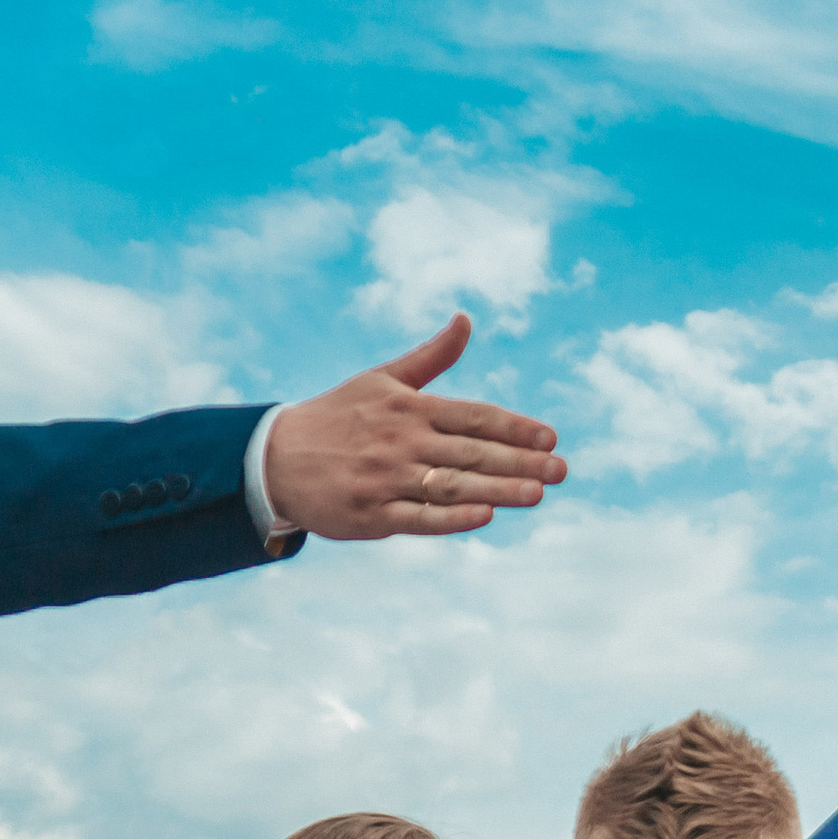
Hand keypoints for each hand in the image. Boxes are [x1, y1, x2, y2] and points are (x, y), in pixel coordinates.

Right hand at [261, 317, 564, 541]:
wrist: (275, 458)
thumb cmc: (337, 416)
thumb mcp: (382, 378)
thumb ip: (431, 356)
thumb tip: (466, 319)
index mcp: (409, 408)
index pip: (474, 417)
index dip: (514, 427)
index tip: (551, 437)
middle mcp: (402, 442)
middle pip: (471, 453)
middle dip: (520, 461)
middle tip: (562, 470)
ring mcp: (387, 480)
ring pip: (452, 486)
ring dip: (497, 490)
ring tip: (538, 493)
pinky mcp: (371, 515)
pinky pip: (419, 518)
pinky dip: (452, 518)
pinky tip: (485, 517)